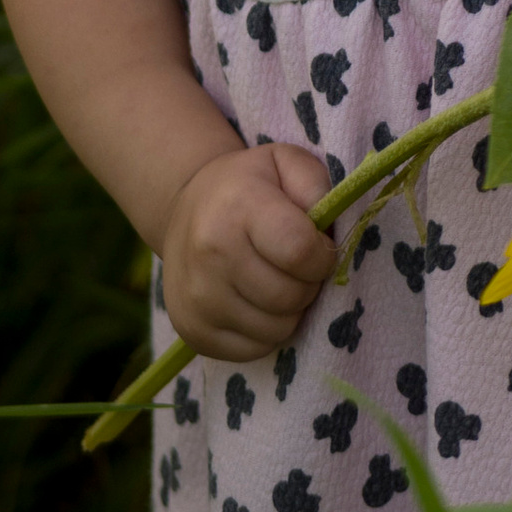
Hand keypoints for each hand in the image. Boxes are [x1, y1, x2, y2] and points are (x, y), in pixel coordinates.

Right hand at [159, 141, 339, 359]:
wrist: (183, 212)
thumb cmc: (246, 186)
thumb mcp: (285, 162)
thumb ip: (317, 185)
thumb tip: (328, 235)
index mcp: (237, 206)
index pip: (299, 250)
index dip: (323, 255)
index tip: (319, 248)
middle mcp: (210, 254)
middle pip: (290, 296)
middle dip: (308, 284)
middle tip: (299, 267)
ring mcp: (198, 298)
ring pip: (276, 329)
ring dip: (290, 310)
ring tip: (278, 281)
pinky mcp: (193, 332)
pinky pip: (255, 349)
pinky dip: (267, 331)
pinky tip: (256, 301)